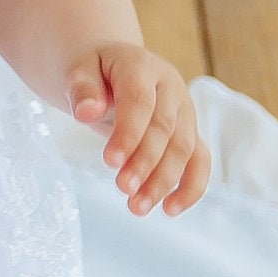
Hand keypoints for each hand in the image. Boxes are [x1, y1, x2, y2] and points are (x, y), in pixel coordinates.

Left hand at [67, 42, 208, 216]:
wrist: (110, 67)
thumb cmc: (92, 71)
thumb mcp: (77, 70)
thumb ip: (81, 88)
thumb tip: (86, 112)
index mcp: (141, 66)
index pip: (139, 101)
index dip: (128, 132)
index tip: (110, 162)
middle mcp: (170, 88)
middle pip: (165, 128)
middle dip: (146, 162)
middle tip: (123, 189)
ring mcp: (184, 110)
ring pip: (184, 148)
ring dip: (164, 181)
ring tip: (137, 207)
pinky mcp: (190, 132)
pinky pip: (200, 161)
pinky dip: (191, 187)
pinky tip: (170, 210)